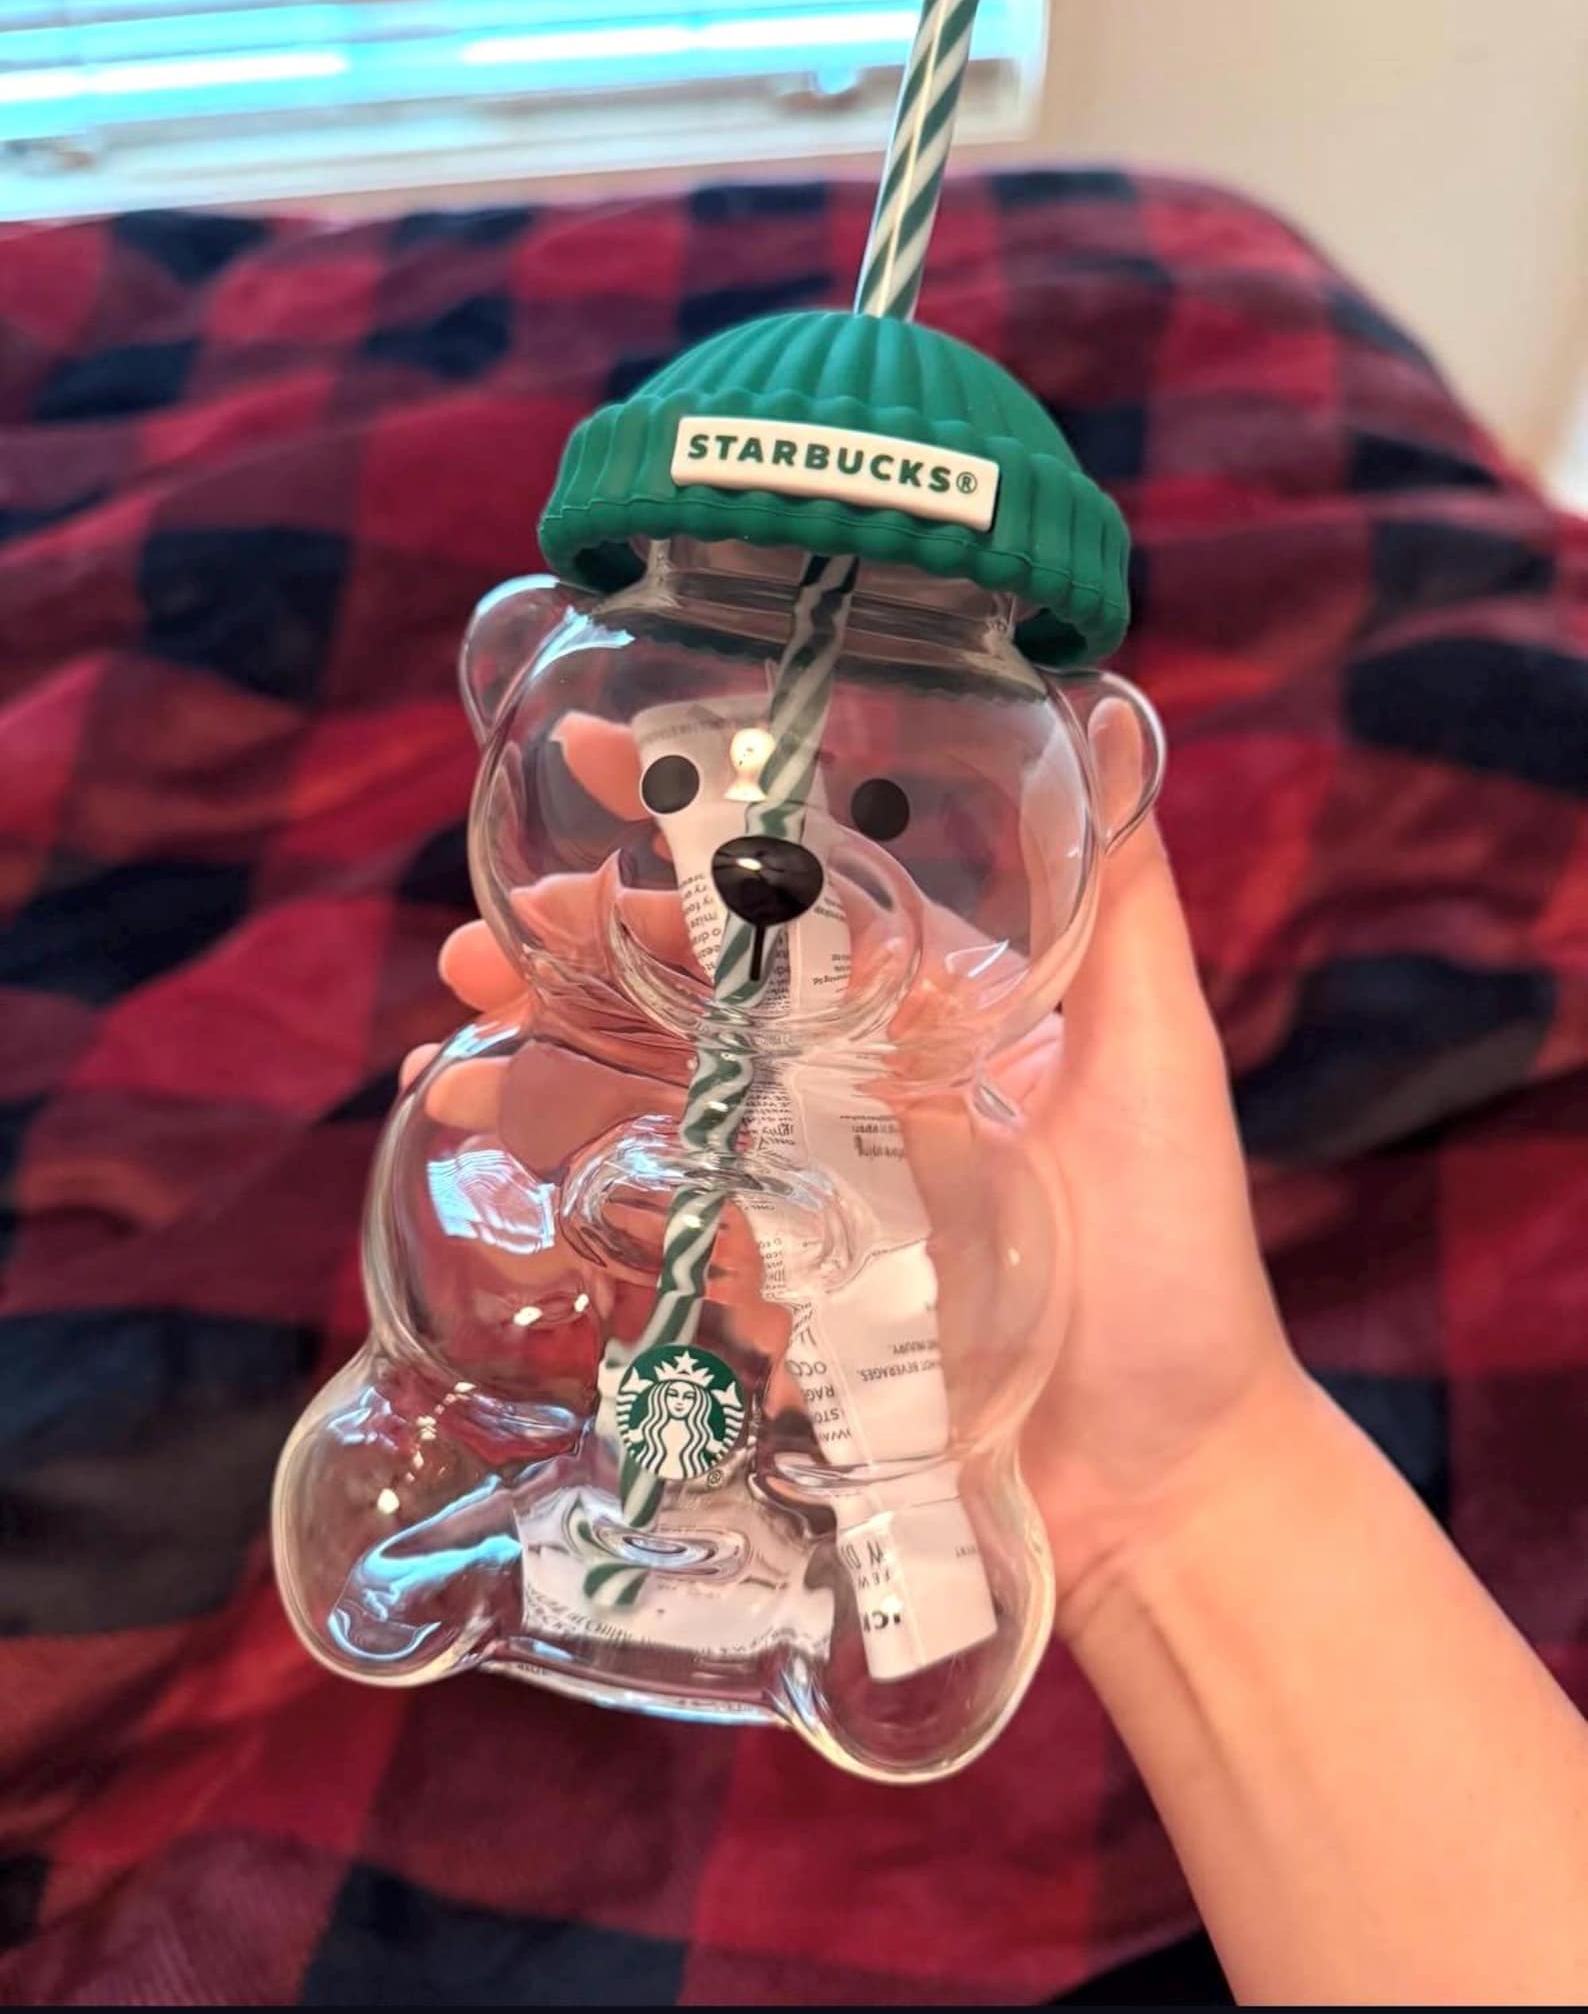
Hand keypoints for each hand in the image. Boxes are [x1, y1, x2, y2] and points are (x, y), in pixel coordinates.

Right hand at [402, 719, 1303, 1617]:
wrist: (1162, 1475)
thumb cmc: (1174, 1259)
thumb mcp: (1155, 1058)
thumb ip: (1128, 903)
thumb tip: (1118, 715)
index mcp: (934, 1006)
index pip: (798, 886)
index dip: (697, 818)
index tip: (600, 752)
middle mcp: (858, 1078)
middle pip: (695, 984)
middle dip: (585, 940)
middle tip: (491, 924)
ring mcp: (809, 1180)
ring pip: (654, 1082)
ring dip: (544, 1042)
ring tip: (451, 1022)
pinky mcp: (776, 1281)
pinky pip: (652, 1203)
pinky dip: (558, 1164)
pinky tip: (470, 1129)